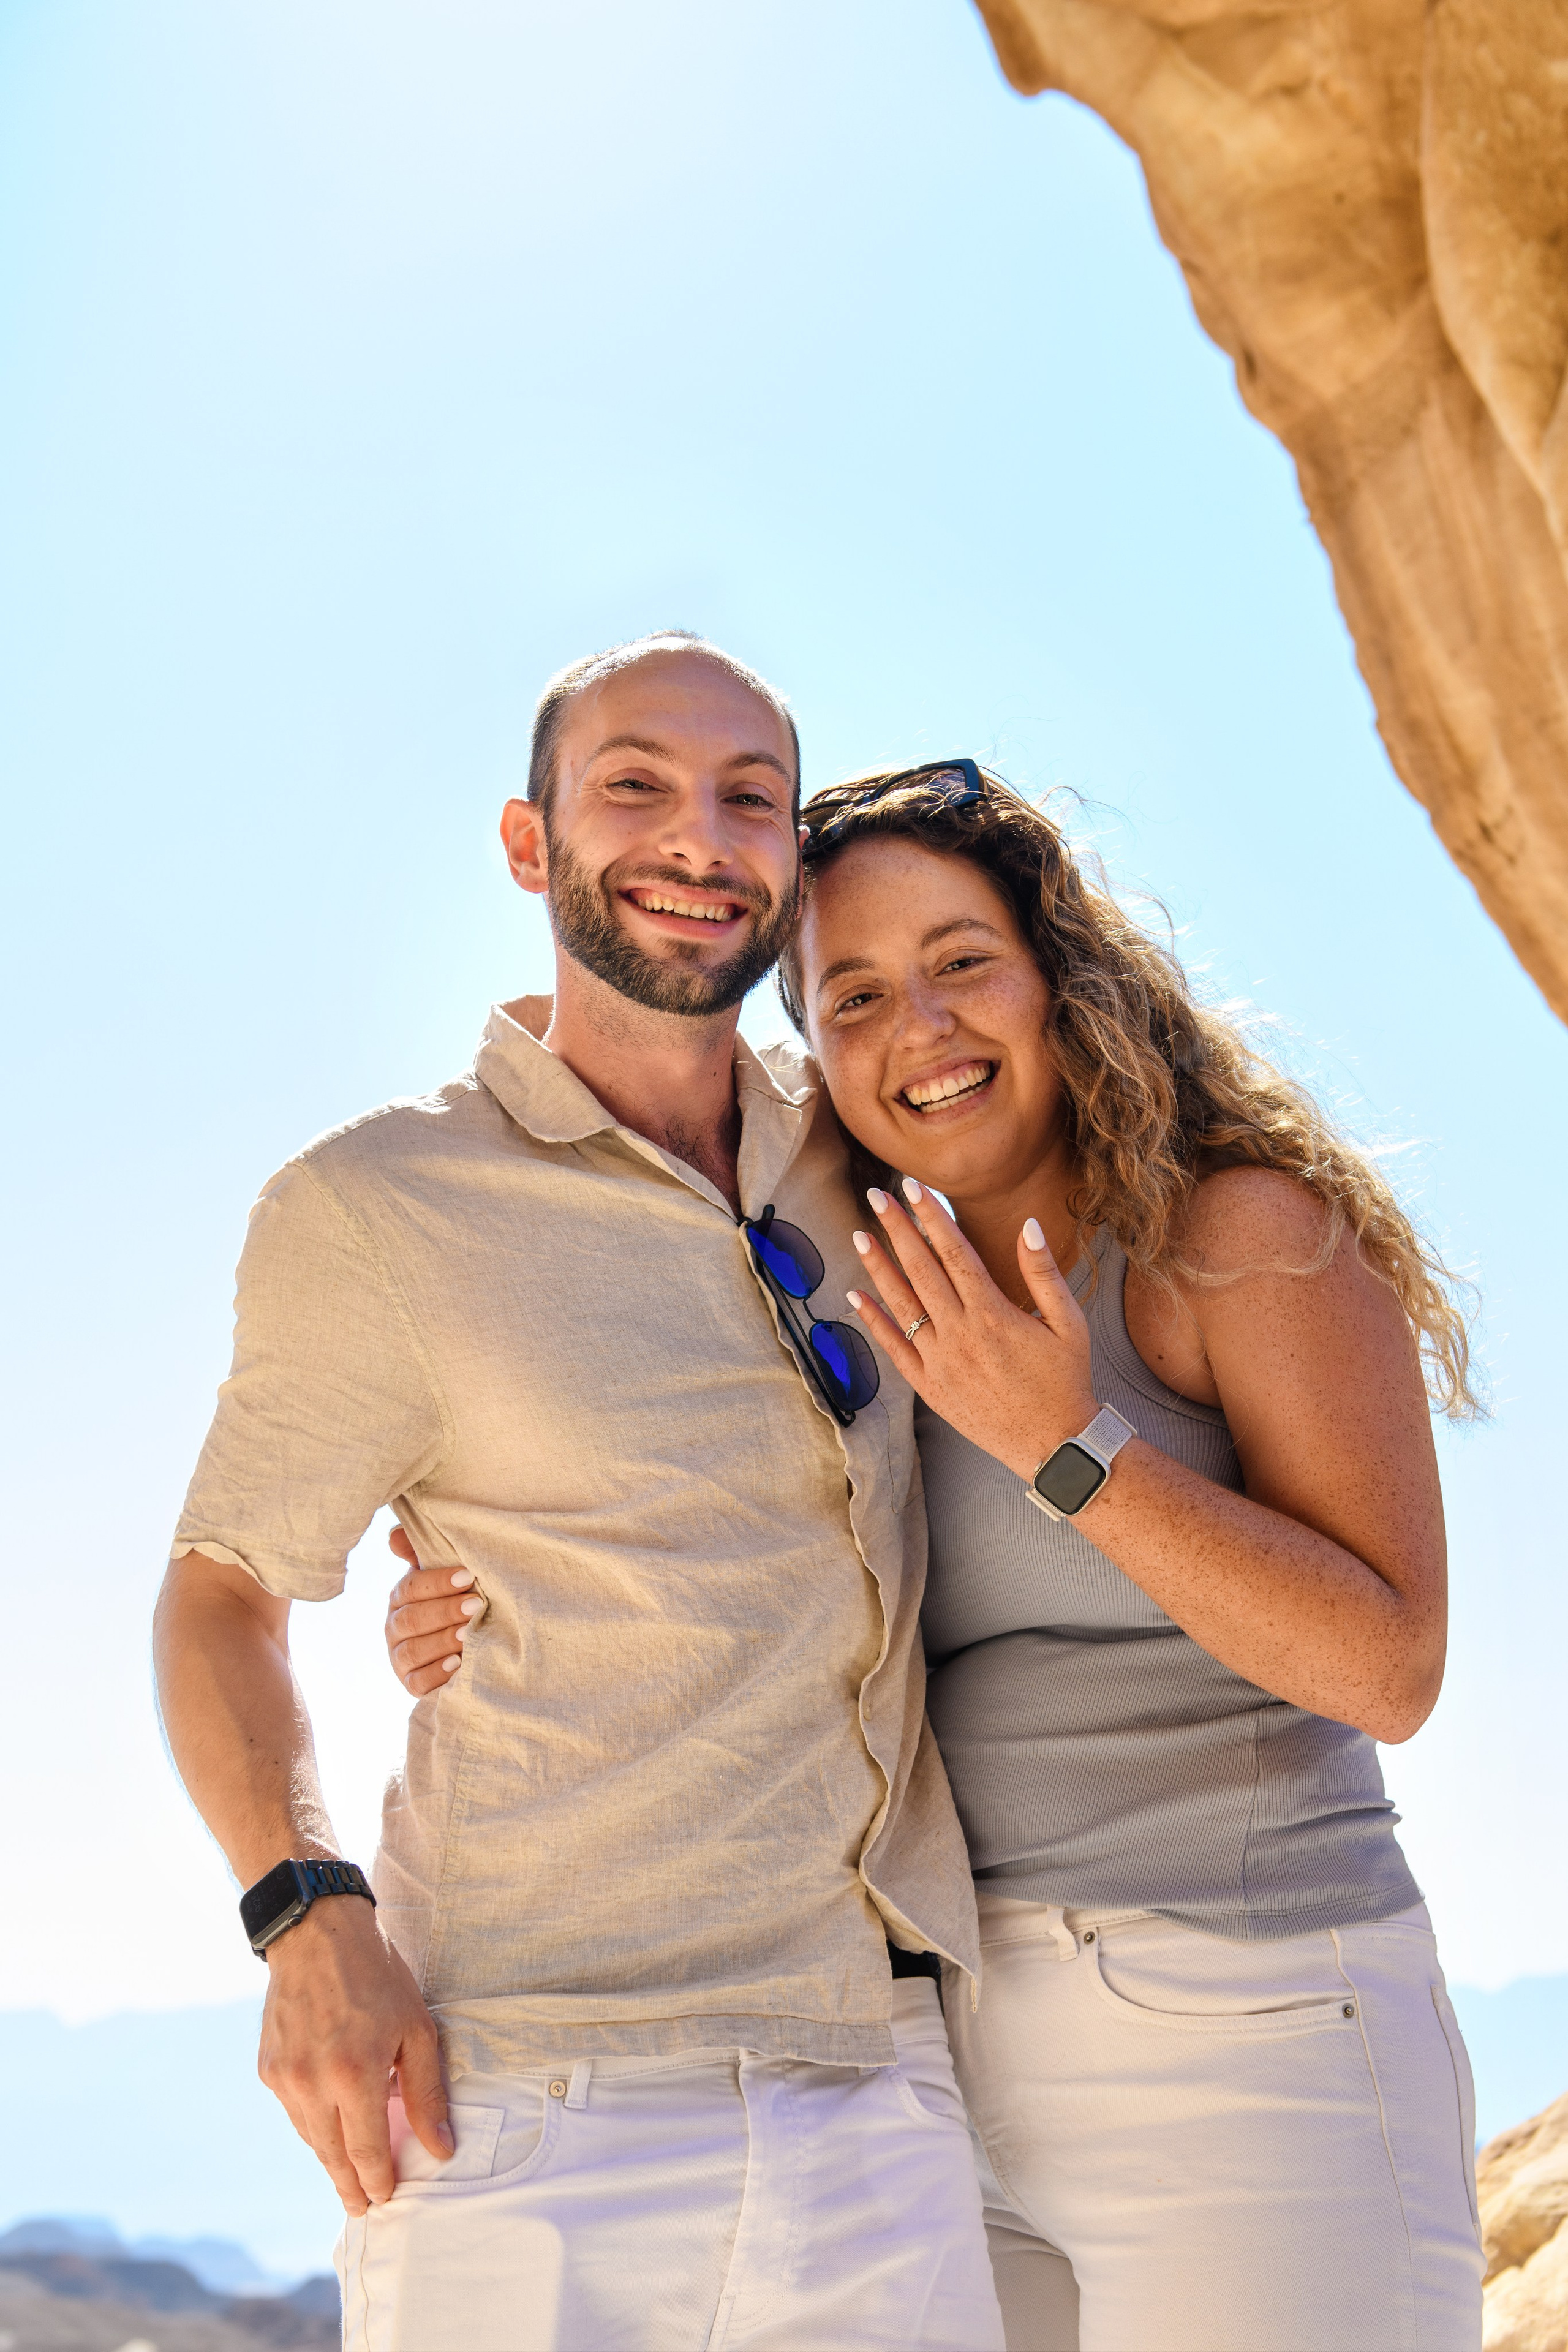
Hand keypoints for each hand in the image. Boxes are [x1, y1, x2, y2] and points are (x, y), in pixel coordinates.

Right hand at [257, 1891, 450, 2214]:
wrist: (316, 1933)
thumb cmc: (377, 1976)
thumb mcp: (416, 2029)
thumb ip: (426, 2093)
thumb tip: (440, 2147)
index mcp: (354, 2076)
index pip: (367, 2152)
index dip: (378, 2182)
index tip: (387, 2199)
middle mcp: (312, 2084)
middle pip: (333, 2156)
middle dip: (350, 2186)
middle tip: (364, 2206)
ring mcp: (285, 2078)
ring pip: (310, 2137)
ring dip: (330, 2157)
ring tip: (349, 2172)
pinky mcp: (268, 2068)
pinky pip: (294, 2111)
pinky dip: (313, 2124)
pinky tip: (329, 2125)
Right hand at [384, 1525, 484, 1695]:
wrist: (463, 1645)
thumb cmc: (454, 1601)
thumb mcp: (442, 1576)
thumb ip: (418, 1554)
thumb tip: (394, 1536)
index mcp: (400, 1597)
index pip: (411, 1588)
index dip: (438, 1582)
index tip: (467, 1576)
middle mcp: (394, 1627)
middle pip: (412, 1619)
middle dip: (445, 1611)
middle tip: (475, 1605)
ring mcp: (399, 1657)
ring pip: (412, 1651)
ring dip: (442, 1641)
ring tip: (469, 1634)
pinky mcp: (410, 1684)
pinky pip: (416, 1682)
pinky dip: (435, 1673)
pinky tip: (456, 1664)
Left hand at [846, 1181, 1098, 1481]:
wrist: (1054, 1444)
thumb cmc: (1065, 1381)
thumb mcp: (1069, 1323)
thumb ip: (1044, 1273)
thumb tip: (1029, 1226)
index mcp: (993, 1313)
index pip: (954, 1252)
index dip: (931, 1216)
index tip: (913, 1188)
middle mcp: (960, 1334)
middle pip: (921, 1269)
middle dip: (898, 1228)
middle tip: (878, 1195)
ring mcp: (941, 1362)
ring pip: (901, 1305)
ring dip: (878, 1267)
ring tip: (859, 1234)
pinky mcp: (930, 1388)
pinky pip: (895, 1349)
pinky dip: (875, 1321)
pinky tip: (858, 1295)